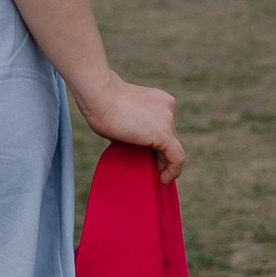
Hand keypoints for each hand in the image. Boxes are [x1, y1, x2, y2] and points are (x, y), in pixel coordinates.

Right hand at [70, 73, 184, 184]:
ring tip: (156, 176)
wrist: (98, 95)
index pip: (164, 127)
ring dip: (164, 164)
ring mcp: (167, 119)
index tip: (151, 158)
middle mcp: (168, 107)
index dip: (159, 145)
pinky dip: (172, 171)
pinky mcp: (164, 132)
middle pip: (170, 138)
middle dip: (161, 155)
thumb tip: (132, 148)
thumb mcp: (123, 117)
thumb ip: (133, 130)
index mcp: (159, 100)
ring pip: (173, 149)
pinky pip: (176, 158)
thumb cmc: (100, 104)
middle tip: (151, 169)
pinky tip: (163, 180)